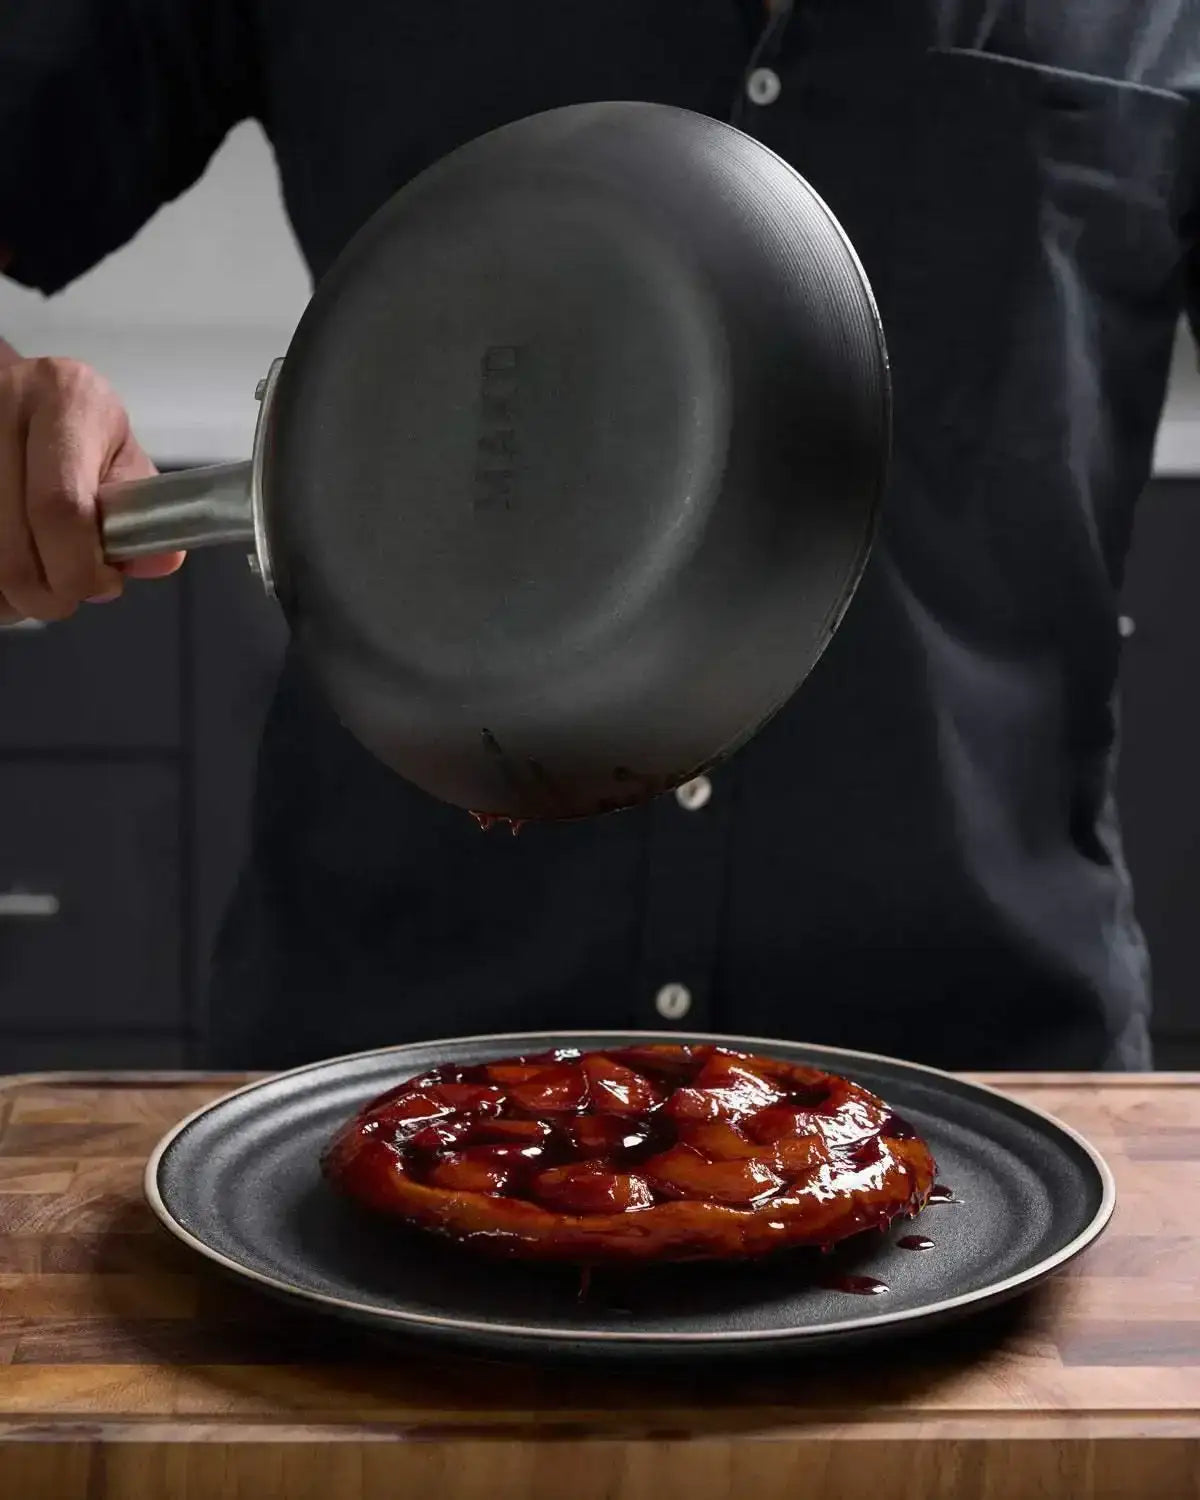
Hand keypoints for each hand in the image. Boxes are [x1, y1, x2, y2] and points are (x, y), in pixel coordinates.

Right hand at [0, 357, 183, 622]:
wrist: (18, 389)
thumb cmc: (77, 427)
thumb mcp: (121, 454)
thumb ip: (146, 512)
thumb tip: (159, 562)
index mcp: (65, 402)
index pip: (61, 508)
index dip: (79, 567)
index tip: (102, 584)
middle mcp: (5, 408)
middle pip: (11, 550)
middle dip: (45, 595)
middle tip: (66, 596)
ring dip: (12, 596)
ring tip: (35, 586)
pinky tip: (8, 578)